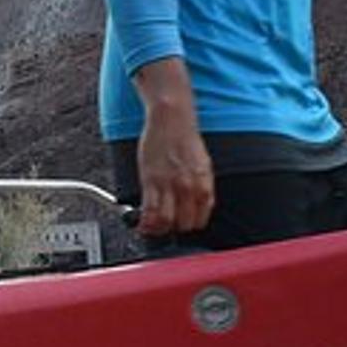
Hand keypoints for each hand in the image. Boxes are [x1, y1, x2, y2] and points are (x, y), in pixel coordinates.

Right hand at [131, 58, 213, 237]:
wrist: (172, 119)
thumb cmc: (184, 138)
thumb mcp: (201, 165)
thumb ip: (199, 187)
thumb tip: (194, 205)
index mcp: (204, 185)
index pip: (200, 219)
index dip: (190, 224)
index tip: (182, 223)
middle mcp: (189, 188)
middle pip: (184, 224)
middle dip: (175, 227)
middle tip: (166, 223)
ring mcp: (169, 185)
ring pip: (166, 222)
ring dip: (159, 228)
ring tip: (153, 226)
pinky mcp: (151, 181)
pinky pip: (149, 211)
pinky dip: (145, 222)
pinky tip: (142, 222)